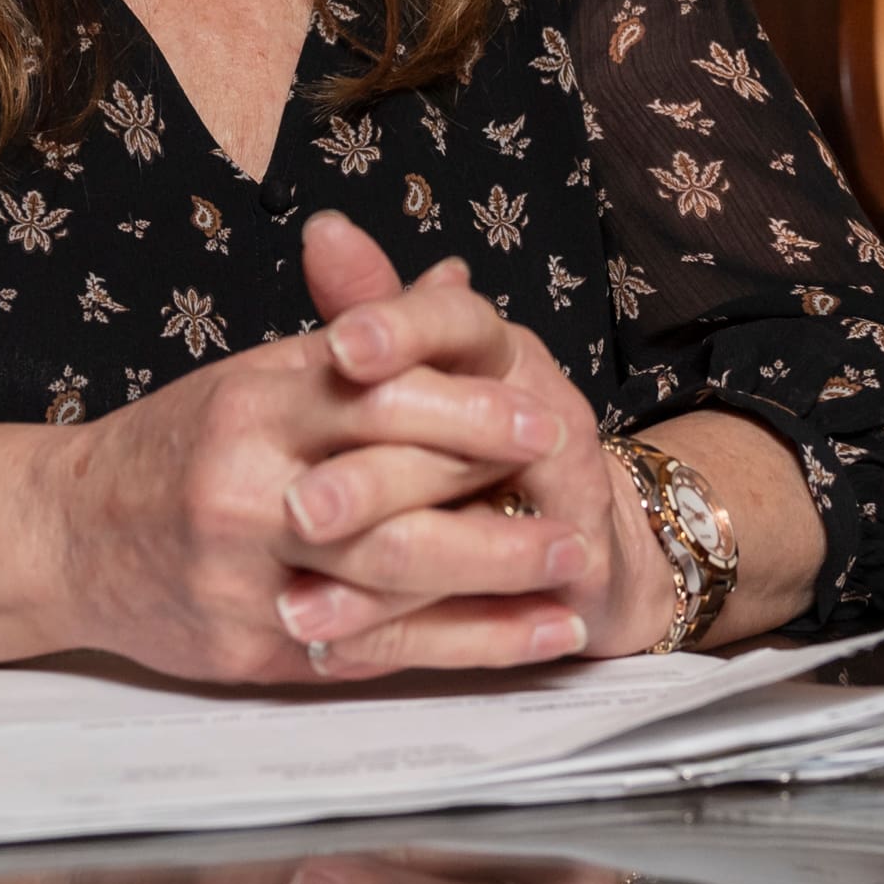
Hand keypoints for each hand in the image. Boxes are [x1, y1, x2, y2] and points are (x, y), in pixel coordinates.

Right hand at [27, 318, 585, 682]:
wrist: (64, 538)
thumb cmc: (174, 450)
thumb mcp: (255, 374)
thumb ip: (359, 340)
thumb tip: (453, 278)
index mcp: (255, 397)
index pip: (381, 395)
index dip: (470, 410)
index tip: (540, 419)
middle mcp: (247, 481)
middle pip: (394, 490)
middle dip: (495, 500)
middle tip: (578, 503)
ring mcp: (244, 571)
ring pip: (391, 576)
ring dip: (497, 578)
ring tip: (573, 569)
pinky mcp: (250, 645)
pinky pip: (376, 647)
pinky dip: (465, 644)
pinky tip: (530, 635)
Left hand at [282, 214, 674, 662]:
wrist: (590, 541)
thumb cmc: (482, 446)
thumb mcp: (421, 369)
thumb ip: (372, 306)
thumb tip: (322, 233)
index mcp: (495, 350)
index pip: (456, 318)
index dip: (401, 326)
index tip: (342, 348)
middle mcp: (538, 407)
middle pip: (458, 436)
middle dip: (371, 480)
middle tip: (297, 509)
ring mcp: (566, 492)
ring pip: (467, 535)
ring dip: (375, 583)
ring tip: (294, 605)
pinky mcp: (573, 571)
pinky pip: (486, 613)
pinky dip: (405, 637)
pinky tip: (330, 651)